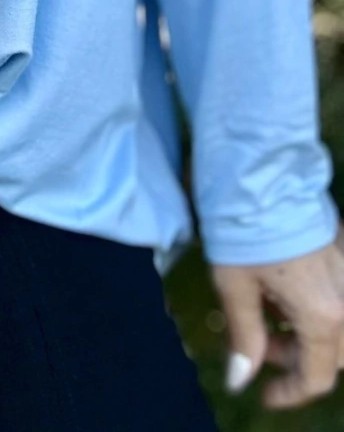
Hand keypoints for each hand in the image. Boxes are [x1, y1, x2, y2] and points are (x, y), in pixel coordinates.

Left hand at [213, 233, 343, 409]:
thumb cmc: (244, 230)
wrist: (263, 175)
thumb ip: (244, 337)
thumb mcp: (235, 286)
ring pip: (337, 329)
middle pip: (334, 355)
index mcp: (322, 316)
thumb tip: (241, 380)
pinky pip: (335, 300)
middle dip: (298, 361)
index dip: (290, 392)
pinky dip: (312, 311)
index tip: (264, 395)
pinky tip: (280, 293)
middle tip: (260, 347)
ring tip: (265, 316)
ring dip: (306, 336)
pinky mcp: (340, 257)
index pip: (318, 376)